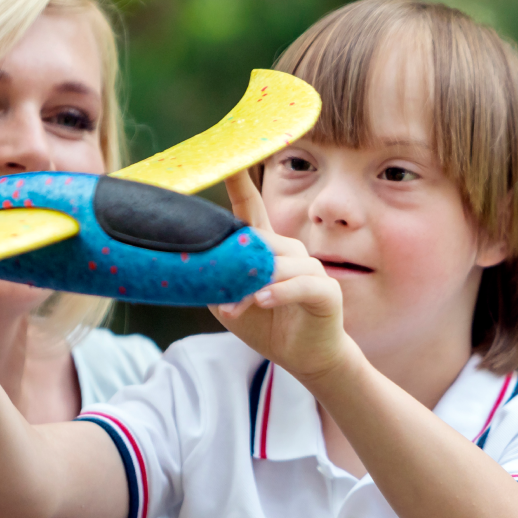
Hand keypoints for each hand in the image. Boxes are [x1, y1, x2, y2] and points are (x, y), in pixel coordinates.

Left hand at [210, 170, 353, 380]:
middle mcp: (290, 251)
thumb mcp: (229, 303)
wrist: (304, 357)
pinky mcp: (325, 290)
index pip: (251, 208)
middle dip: (236, 268)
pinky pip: (300, 284)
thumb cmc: (266, 324)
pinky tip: (263, 301)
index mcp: (267, 248)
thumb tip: (192, 265)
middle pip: (259, 241)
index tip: (227, 160)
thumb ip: (215, 281)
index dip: (239, 184)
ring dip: (252, 288)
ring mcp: (310, 268)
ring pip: (277, 265)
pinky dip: (279, 292)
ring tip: (234, 309)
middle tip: (219, 298)